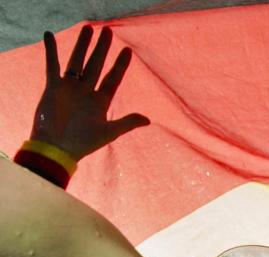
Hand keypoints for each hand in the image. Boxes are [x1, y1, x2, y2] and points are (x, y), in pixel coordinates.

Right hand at [30, 26, 149, 160]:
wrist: (57, 147)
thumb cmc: (84, 143)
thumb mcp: (109, 132)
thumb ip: (128, 122)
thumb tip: (149, 119)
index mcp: (100, 101)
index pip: (113, 78)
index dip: (120, 65)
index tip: (128, 50)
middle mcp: (86, 91)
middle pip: (96, 64)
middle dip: (102, 48)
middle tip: (107, 30)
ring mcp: (70, 88)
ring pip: (77, 60)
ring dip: (82, 44)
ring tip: (88, 27)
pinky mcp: (53, 87)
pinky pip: (52, 64)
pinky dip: (51, 50)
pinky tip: (49, 35)